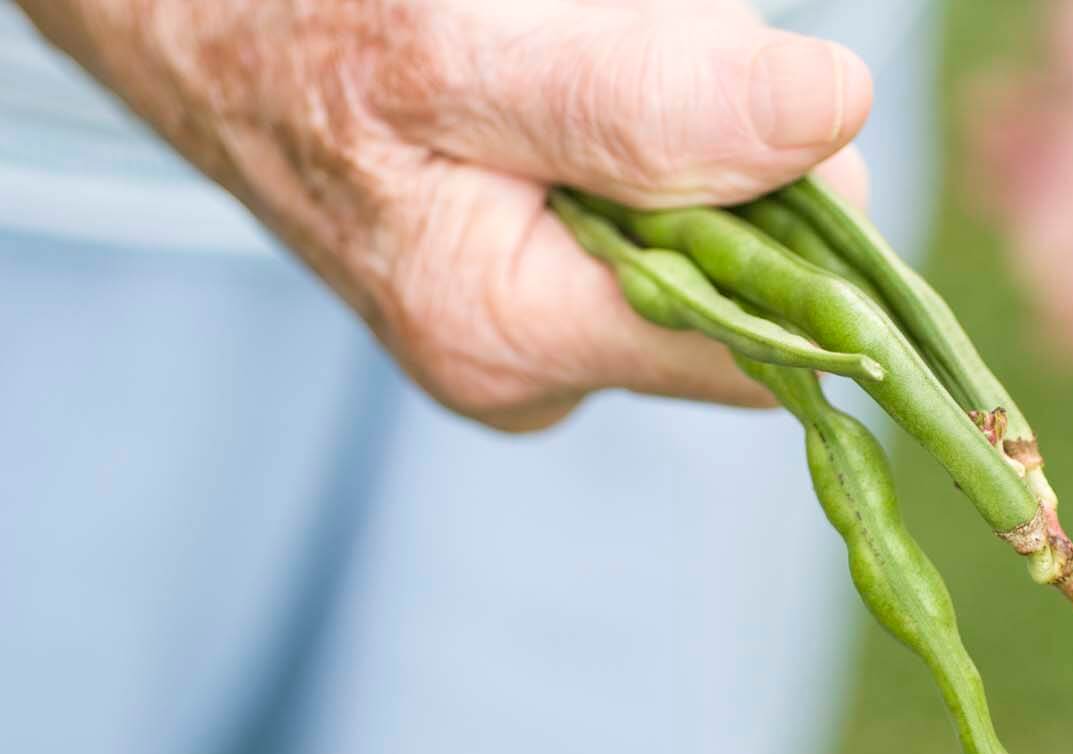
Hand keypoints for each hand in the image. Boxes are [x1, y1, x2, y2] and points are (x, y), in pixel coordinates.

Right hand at [26, 0, 871, 429]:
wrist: (206, 26)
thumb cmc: (304, 29)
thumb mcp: (461, 51)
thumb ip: (644, 105)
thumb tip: (833, 116)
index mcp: (517, 344)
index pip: (760, 344)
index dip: (792, 223)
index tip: (739, 102)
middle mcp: (538, 366)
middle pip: (746, 281)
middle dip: (723, 151)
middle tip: (613, 49)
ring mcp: (542, 329)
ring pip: (711, 230)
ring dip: (684, 121)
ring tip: (564, 56)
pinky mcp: (546, 282)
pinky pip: (659, 212)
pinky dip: (648, 130)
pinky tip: (562, 84)